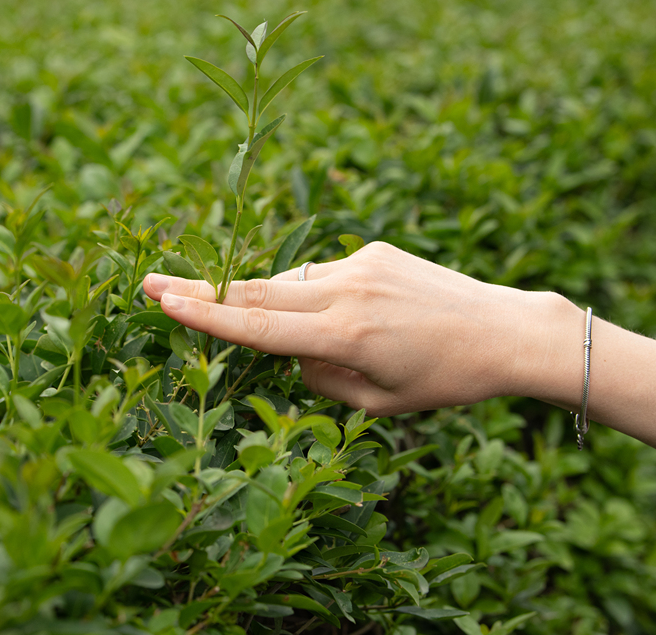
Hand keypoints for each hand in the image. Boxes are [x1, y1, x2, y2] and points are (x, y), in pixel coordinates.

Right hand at [143, 241, 573, 416]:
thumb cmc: (446, 380)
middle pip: (256, 292)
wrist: (507, 330)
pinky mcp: (373, 251)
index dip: (205, 316)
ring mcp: (360, 265)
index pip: (258, 328)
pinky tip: (346, 318)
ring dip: (266, 301)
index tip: (162, 301)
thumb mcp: (378, 405)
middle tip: (148, 281)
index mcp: (347, 337)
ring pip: (289, 284)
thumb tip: (286, 349)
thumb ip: (319, 377)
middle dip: (200, 290)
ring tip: (292, 333)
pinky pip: (323, 275)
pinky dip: (313, 295)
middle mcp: (347, 292)